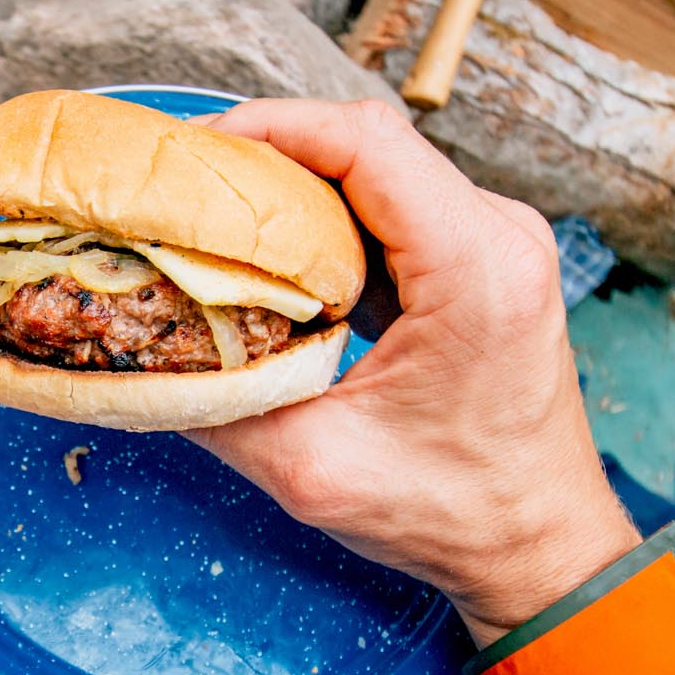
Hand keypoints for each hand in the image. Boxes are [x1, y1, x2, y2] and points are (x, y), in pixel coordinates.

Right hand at [190, 100, 640, 645]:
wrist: (537, 546)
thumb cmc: (450, 514)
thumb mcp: (310, 468)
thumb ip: (216, 407)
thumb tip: (137, 358)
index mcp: (475, 268)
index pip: (365, 143)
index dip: (271, 129)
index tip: (196, 156)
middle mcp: (498, 236)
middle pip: (368, 146)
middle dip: (270, 156)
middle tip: (189, 191)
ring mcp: (496, 245)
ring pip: (379, 173)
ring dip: (297, 189)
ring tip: (219, 220)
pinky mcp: (481, 265)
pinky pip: (395, 211)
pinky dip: (329, 223)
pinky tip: (274, 256)